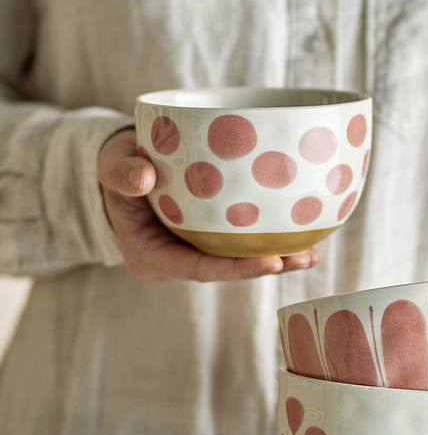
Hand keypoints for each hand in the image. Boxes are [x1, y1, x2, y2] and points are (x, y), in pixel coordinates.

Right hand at [97, 128, 320, 280]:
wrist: (122, 163)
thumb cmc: (116, 164)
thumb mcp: (110, 165)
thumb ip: (121, 173)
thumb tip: (142, 178)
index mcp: (150, 255)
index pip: (197, 269)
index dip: (235, 270)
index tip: (270, 263)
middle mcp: (175, 261)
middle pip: (225, 270)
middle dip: (266, 267)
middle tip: (303, 258)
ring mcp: (192, 250)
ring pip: (236, 260)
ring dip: (276, 258)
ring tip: (312, 254)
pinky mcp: (206, 237)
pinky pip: (238, 243)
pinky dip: (268, 239)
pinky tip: (301, 234)